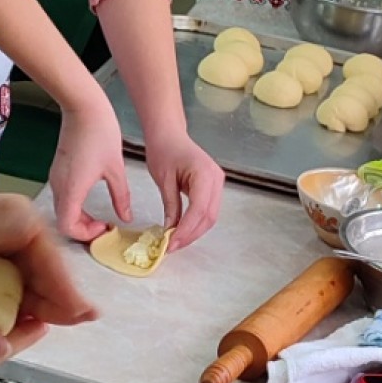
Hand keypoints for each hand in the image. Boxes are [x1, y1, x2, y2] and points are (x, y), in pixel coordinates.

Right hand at [48, 100, 132, 242]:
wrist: (82, 106)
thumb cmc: (100, 132)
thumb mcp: (116, 169)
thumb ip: (121, 197)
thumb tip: (125, 217)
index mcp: (72, 188)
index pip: (68, 226)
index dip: (85, 234)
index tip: (105, 227)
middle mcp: (59, 185)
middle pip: (63, 221)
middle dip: (84, 229)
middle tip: (105, 227)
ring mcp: (55, 178)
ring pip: (62, 211)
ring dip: (79, 219)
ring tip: (101, 218)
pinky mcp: (57, 171)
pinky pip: (63, 198)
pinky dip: (75, 207)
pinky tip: (92, 202)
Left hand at [144, 129, 224, 250]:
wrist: (169, 135)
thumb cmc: (164, 150)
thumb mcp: (163, 180)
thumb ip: (170, 206)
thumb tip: (170, 231)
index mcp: (205, 174)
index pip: (199, 210)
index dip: (186, 230)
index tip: (171, 243)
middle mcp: (216, 179)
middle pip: (209, 216)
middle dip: (191, 234)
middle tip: (172, 247)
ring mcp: (218, 183)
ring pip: (210, 216)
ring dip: (194, 231)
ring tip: (175, 242)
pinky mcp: (213, 187)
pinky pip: (207, 210)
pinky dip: (195, 223)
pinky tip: (182, 230)